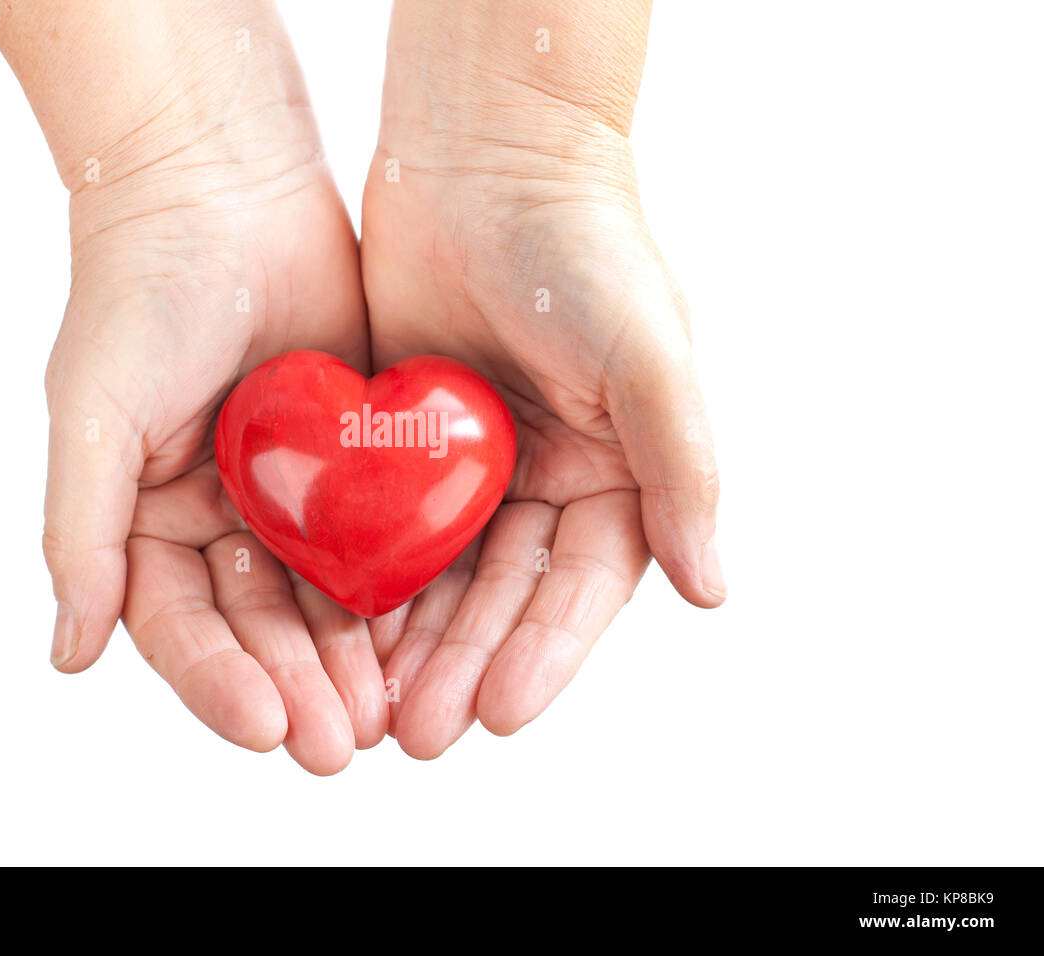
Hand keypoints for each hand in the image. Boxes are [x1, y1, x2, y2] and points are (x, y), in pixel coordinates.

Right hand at [14, 5, 386, 773]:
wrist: (221, 184)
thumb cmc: (139, 292)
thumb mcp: (94, 415)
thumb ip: (84, 532)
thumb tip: (68, 651)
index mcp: (150, 521)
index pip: (181, 626)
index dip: (218, 681)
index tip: (265, 725)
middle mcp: (220, 520)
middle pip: (260, 628)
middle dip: (300, 686)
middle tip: (342, 745)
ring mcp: (289, 494)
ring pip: (324, 599)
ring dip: (353, 660)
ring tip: (392, 715)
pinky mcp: (353, 459)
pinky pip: (380, 538)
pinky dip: (399, 591)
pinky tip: (426, 636)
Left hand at [361, 0, 724, 757]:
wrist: (485, 155)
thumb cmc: (584, 242)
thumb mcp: (649, 355)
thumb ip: (683, 468)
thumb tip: (714, 586)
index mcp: (617, 472)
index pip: (583, 585)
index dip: (546, 652)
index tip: (503, 713)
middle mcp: (547, 478)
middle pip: (505, 595)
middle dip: (466, 663)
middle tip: (422, 731)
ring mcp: (473, 465)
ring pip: (441, 574)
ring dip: (412, 640)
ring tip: (376, 705)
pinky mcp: (405, 442)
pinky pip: (384, 524)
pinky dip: (365, 576)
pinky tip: (339, 626)